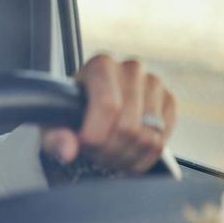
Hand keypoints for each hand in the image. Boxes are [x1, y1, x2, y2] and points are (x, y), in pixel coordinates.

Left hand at [41, 54, 176, 173]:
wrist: (92, 106)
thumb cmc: (71, 111)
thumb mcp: (54, 122)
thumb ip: (55, 136)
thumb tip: (68, 150)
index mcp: (101, 65)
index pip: (108, 105)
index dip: (96, 135)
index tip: (84, 145)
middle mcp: (131, 69)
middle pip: (128, 126)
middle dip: (109, 150)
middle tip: (96, 153)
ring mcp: (153, 84)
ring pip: (148, 137)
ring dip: (126, 157)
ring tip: (109, 155)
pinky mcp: (168, 102)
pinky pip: (162, 141)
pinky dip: (143, 157)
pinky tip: (127, 152)